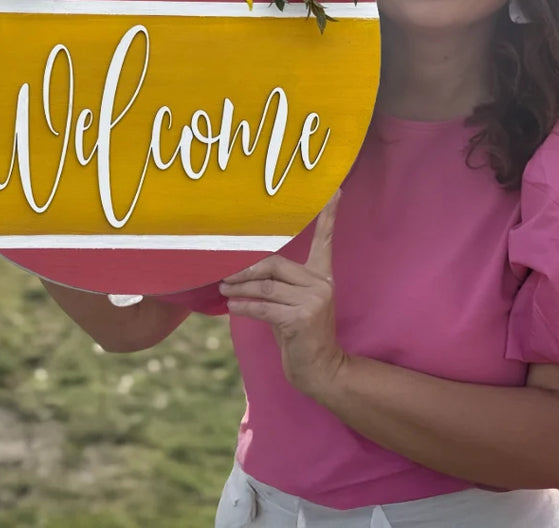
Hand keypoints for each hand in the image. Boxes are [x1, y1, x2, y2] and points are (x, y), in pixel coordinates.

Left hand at [219, 191, 344, 400]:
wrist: (320, 369)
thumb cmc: (300, 334)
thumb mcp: (292, 304)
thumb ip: (277, 284)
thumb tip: (242, 270)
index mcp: (322, 276)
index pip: (325, 239)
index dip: (329, 215)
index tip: (335, 190)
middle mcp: (320, 284)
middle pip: (275, 264)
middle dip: (246, 269)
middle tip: (225, 274)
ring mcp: (313, 301)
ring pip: (265, 287)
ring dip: (239, 288)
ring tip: (223, 289)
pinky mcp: (300, 319)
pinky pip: (264, 307)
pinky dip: (244, 305)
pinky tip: (232, 306)